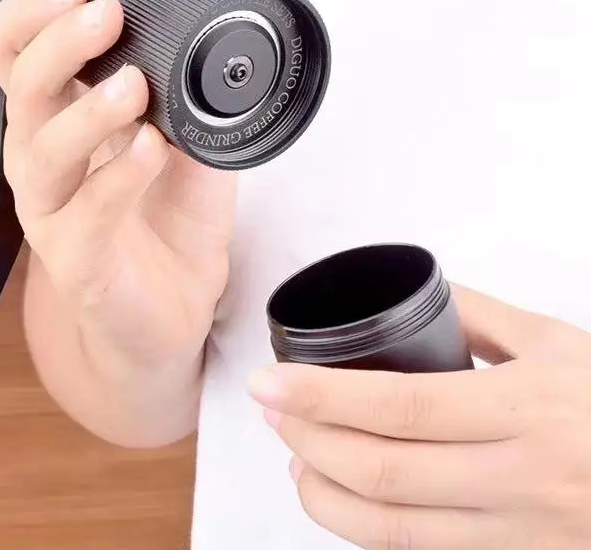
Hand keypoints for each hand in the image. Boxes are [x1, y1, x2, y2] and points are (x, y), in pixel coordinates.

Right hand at [0, 0, 234, 366]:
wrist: (173, 310)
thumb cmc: (171, 219)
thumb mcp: (186, 142)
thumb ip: (187, 96)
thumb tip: (214, 43)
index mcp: (58, 120)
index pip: (12, 53)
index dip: (29, 14)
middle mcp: (42, 159)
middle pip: (21, 88)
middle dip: (60, 43)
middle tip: (106, 15)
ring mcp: (52, 211)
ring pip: (43, 150)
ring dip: (89, 110)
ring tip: (133, 86)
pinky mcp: (75, 260)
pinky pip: (86, 213)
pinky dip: (118, 177)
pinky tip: (151, 151)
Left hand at [248, 284, 590, 548]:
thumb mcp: (557, 343)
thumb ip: (478, 315)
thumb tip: (407, 301)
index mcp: (529, 411)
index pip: (401, 405)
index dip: (324, 395)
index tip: (270, 380)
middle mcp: (521, 481)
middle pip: (385, 471)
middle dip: (309, 438)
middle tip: (271, 408)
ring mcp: (519, 536)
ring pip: (393, 530)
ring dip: (324, 493)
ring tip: (294, 452)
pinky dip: (365, 528)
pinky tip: (340, 495)